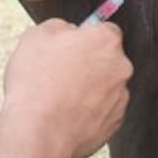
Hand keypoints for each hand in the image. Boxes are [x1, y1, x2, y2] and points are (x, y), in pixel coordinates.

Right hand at [0, 20, 132, 157]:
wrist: (38, 131)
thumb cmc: (36, 80)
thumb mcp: (37, 35)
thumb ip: (60, 26)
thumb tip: (68, 31)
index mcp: (106, 41)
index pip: (106, 30)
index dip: (87, 38)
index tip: (72, 47)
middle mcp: (121, 67)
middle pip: (108, 59)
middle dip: (89, 64)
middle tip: (61, 73)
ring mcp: (120, 97)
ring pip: (106, 87)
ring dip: (89, 89)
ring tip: (60, 98)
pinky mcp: (113, 123)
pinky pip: (102, 111)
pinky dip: (88, 112)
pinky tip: (66, 114)